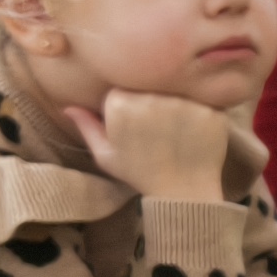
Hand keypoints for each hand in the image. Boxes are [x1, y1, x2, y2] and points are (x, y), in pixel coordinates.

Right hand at [70, 89, 232, 203]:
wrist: (182, 192)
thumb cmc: (140, 173)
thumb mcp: (106, 154)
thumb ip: (88, 127)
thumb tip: (68, 107)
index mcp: (120, 103)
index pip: (125, 87)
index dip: (130, 105)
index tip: (136, 124)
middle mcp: (150, 96)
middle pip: (151, 84)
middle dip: (154, 100)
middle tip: (160, 127)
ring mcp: (182, 101)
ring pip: (177, 88)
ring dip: (178, 104)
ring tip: (178, 130)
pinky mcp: (209, 107)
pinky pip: (205, 98)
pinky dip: (202, 112)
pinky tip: (196, 132)